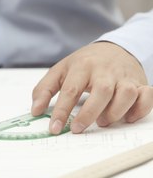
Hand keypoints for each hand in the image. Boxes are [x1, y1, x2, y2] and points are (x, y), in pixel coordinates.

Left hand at [31, 42, 152, 133]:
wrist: (113, 48)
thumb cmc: (83, 65)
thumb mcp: (60, 71)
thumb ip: (44, 90)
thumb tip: (35, 111)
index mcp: (82, 66)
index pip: (70, 90)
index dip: (62, 111)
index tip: (55, 129)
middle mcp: (105, 70)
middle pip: (101, 92)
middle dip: (89, 114)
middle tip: (77, 129)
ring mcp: (124, 76)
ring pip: (126, 94)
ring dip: (115, 113)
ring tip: (102, 122)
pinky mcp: (139, 83)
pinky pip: (147, 97)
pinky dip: (139, 110)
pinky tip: (127, 118)